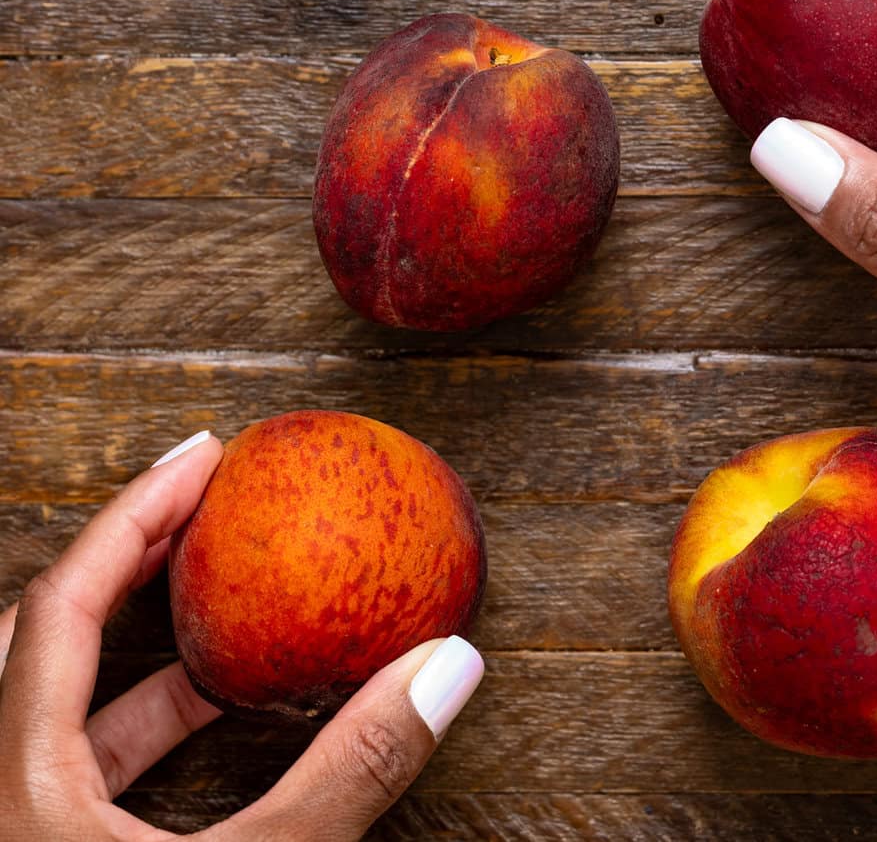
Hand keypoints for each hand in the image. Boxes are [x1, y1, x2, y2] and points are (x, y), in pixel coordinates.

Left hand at [0, 431, 483, 838]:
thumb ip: (348, 776)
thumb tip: (448, 665)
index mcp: (11, 790)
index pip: (61, 601)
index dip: (134, 516)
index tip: (205, 457)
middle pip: (33, 641)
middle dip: (126, 569)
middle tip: (204, 519)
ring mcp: (8, 839)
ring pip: (44, 717)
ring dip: (135, 667)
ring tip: (225, 634)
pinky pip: (63, 778)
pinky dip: (130, 741)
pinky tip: (205, 743)